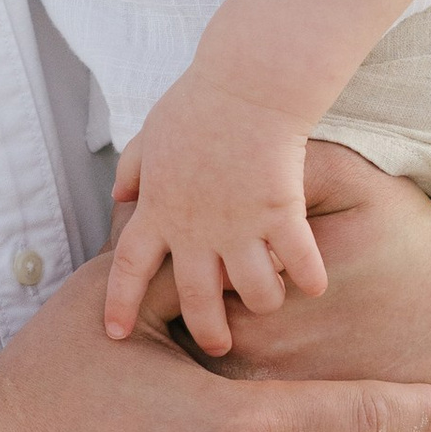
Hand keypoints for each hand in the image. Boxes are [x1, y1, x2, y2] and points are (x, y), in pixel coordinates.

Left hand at [106, 70, 330, 352]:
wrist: (246, 85)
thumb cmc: (199, 103)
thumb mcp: (150, 135)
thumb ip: (133, 170)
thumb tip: (119, 196)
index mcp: (158, 208)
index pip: (128, 267)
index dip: (119, 302)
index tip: (116, 334)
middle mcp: (195, 228)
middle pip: (194, 299)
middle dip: (206, 331)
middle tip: (216, 346)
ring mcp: (238, 225)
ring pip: (251, 293)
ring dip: (262, 303)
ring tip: (270, 302)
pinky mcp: (280, 214)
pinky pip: (298, 263)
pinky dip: (308, 279)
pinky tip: (314, 285)